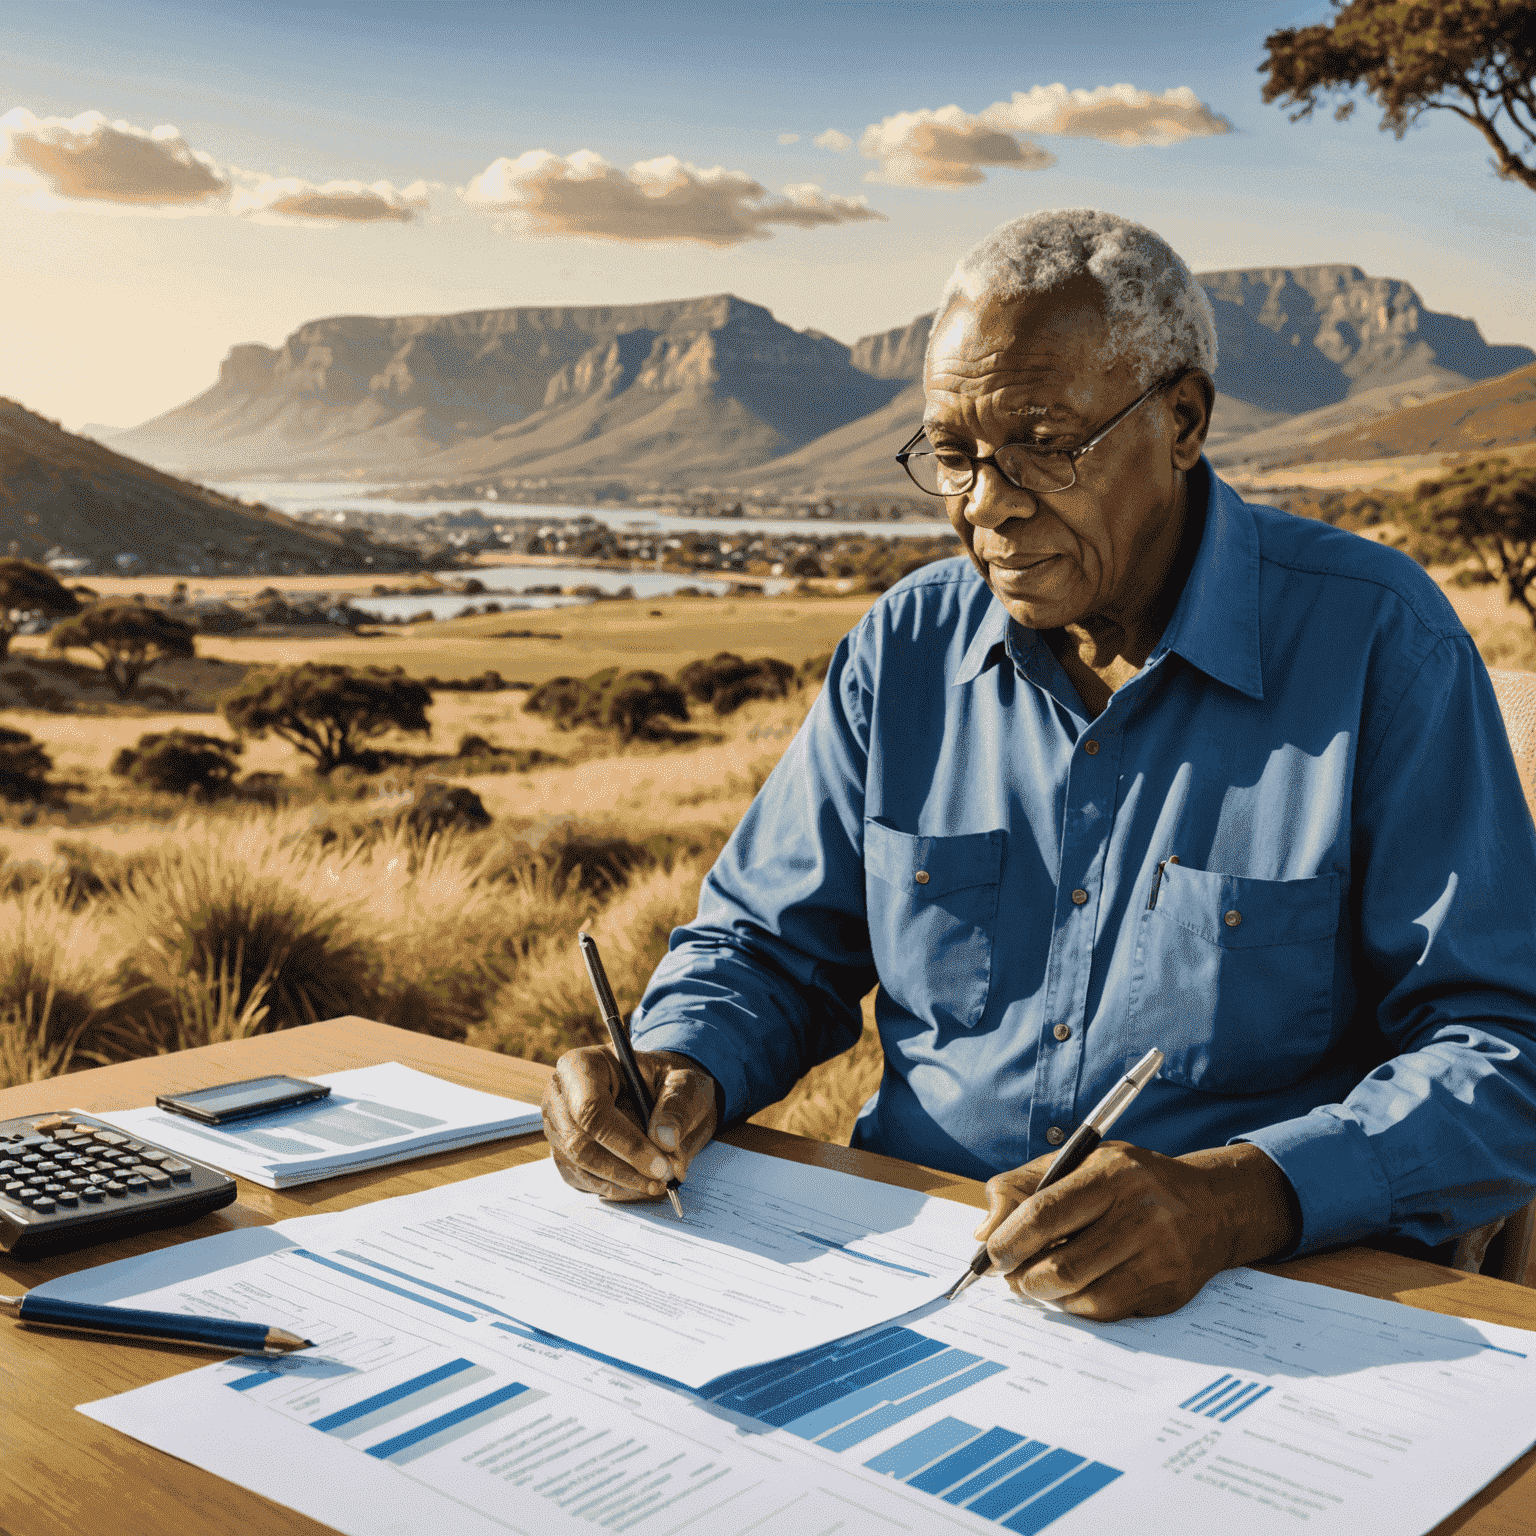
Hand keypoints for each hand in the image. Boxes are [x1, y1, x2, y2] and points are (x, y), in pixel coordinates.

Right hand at [542, 1045, 719, 1202]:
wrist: (657, 1092)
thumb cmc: (665, 1081)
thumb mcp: (684, 1082)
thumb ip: (678, 1105)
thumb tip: (665, 1141)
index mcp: (582, 1065)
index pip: (591, 1109)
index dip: (625, 1142)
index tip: (660, 1164)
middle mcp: (560, 1096)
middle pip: (580, 1144)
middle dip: (626, 1169)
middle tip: (664, 1179)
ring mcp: (557, 1128)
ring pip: (581, 1168)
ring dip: (624, 1183)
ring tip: (660, 1182)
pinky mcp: (564, 1155)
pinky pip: (583, 1181)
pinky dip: (616, 1188)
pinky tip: (642, 1183)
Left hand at [973, 1142, 1300, 1319]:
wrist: (1211, 1205)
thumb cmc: (1130, 1182)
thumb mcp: (1079, 1163)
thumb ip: (1022, 1186)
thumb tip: (984, 1232)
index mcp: (1112, 1174)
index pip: (1046, 1212)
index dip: (1010, 1240)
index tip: (990, 1255)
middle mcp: (1141, 1214)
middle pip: (1062, 1265)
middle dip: (1024, 1278)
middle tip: (1011, 1277)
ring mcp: (1160, 1256)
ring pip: (1082, 1295)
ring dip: (1048, 1295)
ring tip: (1039, 1283)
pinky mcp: (1170, 1290)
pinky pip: (1107, 1312)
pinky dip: (1078, 1306)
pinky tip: (1074, 1290)